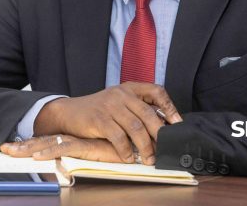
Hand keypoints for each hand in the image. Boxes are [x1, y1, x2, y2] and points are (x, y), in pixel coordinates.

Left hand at [1, 134, 126, 163]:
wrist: (135, 142)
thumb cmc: (121, 147)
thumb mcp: (100, 153)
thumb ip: (88, 155)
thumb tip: (71, 165)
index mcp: (74, 140)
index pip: (48, 141)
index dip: (31, 144)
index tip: (11, 147)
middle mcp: (73, 139)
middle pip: (43, 142)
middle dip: (23, 147)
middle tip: (4, 149)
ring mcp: (78, 142)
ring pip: (48, 145)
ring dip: (28, 149)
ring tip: (9, 152)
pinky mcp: (86, 147)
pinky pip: (63, 150)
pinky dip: (49, 153)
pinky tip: (37, 157)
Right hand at [33, 82, 180, 164]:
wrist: (68, 112)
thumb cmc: (98, 110)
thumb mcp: (118, 103)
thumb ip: (137, 110)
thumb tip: (161, 128)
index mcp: (129, 88)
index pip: (156, 91)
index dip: (170, 106)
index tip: (178, 123)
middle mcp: (121, 94)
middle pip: (149, 114)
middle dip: (159, 134)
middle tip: (165, 149)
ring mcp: (110, 106)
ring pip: (136, 128)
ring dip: (146, 146)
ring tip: (149, 158)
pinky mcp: (99, 119)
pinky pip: (118, 137)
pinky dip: (126, 150)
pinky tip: (129, 157)